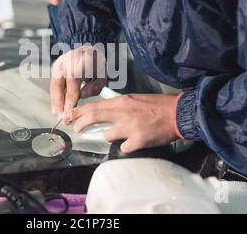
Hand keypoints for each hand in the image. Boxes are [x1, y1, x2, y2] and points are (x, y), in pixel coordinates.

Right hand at [50, 46, 106, 115]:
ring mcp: (61, 62)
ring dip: (55, 100)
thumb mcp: (102, 75)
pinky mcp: (55, 67)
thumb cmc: (97, 64)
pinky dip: (54, 97)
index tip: (71, 107)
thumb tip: (82, 96)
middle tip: (62, 115)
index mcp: (83, 57)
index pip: (74, 77)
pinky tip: (56, 107)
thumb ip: (95, 86)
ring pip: (54, 83)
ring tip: (57, 114)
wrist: (91, 51)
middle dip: (60, 100)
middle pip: (60, 80)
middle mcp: (69, 58)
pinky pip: (53, 84)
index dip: (71, 94)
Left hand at [61, 94, 180, 152]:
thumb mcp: (135, 100)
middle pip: (93, 117)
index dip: (78, 112)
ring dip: (112, 136)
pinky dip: (128, 146)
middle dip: (81, 124)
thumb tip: (104, 113)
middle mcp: (122, 113)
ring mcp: (129, 128)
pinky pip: (124, 147)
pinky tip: (136, 141)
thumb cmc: (157, 106)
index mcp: (121, 101)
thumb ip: (118, 106)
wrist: (178, 114)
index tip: (68, 115)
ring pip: (107, 136)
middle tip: (76, 128)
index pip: (93, 106)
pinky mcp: (137, 141)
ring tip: (125, 133)